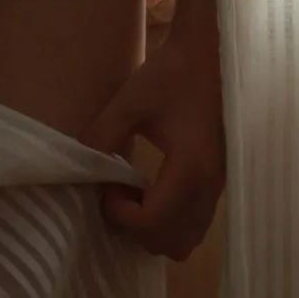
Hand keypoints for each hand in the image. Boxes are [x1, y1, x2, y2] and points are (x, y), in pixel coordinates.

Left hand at [89, 1, 225, 261]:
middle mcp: (210, 187)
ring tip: (135, 190)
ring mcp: (219, 187)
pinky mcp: (219, 182)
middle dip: (136, 225)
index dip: (118, 212)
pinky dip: (170, 219)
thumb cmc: (173, 74)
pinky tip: (153, 187)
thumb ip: (102, 137)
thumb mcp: (130, 101)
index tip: (108, 182)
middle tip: (118, 189)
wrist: (214, 54)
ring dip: (154, 226)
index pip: (150, 222)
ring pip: (185, 240)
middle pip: (169, 243)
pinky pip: (195, 224)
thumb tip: (79, 166)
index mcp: (190, 169)